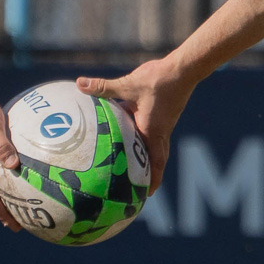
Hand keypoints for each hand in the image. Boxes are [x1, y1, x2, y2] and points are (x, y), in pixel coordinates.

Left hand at [77, 58, 193, 193]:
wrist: (183, 69)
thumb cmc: (158, 80)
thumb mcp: (128, 84)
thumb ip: (104, 87)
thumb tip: (80, 84)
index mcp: (152, 130)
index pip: (154, 162)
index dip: (153, 179)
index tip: (147, 194)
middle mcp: (161, 131)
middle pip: (158, 160)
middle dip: (152, 175)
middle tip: (143, 189)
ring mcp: (165, 125)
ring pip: (158, 148)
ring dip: (151, 161)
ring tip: (140, 170)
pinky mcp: (165, 117)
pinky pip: (157, 136)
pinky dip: (148, 143)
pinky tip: (136, 137)